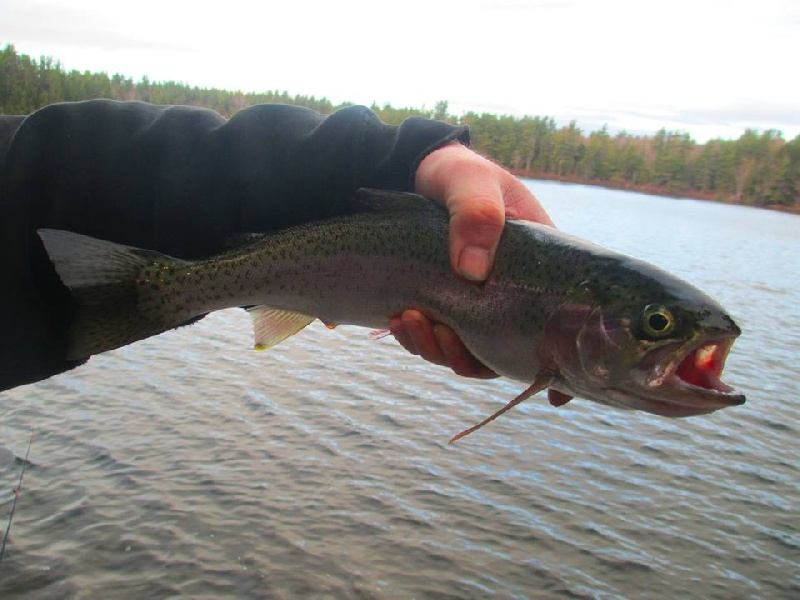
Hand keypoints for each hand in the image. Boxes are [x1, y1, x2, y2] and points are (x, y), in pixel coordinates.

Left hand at [390, 143, 554, 377]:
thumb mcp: (469, 180)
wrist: (409, 172)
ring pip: (466, 351)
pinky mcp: (441, 305)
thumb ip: (477, 213)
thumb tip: (473, 270)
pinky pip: (435, 338)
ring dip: (437, 349)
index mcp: (536, 266)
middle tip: (440, 335)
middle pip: (505, 350)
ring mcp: (474, 303)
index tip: (557, 392)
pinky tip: (398, 320)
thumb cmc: (453, 172)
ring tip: (408, 320)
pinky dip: (416, 338)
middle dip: (471, 357)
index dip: (558, 359)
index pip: (559, 322)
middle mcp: (508, 293)